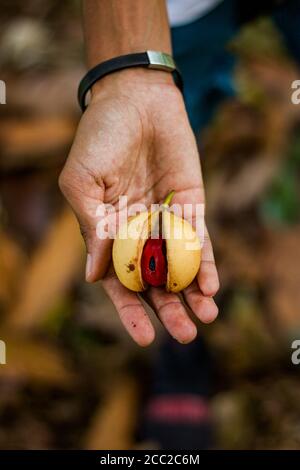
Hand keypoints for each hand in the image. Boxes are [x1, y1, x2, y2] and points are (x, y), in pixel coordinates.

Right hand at [59, 69, 218, 345]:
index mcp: (107, 234)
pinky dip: (206, 263)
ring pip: (181, 268)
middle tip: (185, 335)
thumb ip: (91, 227)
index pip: (120, 282)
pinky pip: (200, 241)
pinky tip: (212, 286)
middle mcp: (138, 234)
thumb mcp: (82, 182)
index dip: (130, 311)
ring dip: (192, 295)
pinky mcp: (190, 206)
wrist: (136, 101)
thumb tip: (94, 275)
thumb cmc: (99, 138)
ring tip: (204, 319)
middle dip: (168, 310)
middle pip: (155, 282)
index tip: (143, 338)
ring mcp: (165, 222)